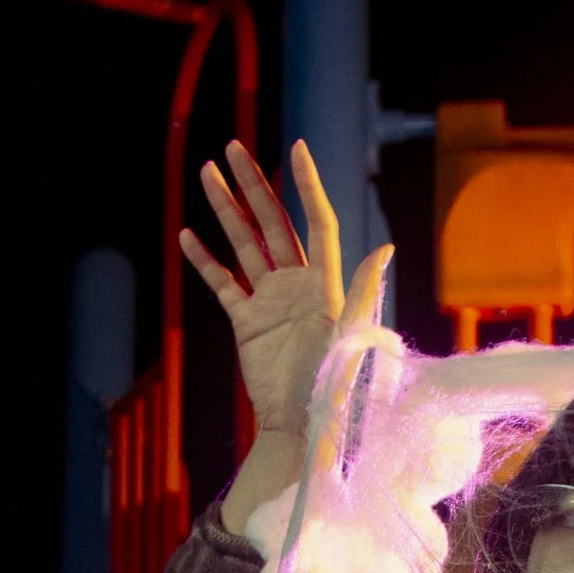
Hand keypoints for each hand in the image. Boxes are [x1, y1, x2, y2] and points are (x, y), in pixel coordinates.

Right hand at [180, 138, 390, 438]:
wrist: (302, 426)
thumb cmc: (334, 387)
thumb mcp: (351, 336)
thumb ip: (361, 289)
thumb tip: (385, 248)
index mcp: (325, 284)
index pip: (317, 223)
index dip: (307, 185)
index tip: (297, 148)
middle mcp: (297, 285)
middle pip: (274, 223)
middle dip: (253, 184)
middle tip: (231, 147)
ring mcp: (269, 302)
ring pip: (244, 245)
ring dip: (226, 210)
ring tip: (206, 173)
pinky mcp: (246, 322)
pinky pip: (222, 284)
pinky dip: (205, 261)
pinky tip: (188, 235)